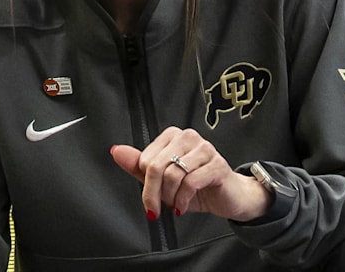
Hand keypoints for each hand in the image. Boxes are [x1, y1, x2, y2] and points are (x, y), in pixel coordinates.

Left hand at [110, 126, 270, 221]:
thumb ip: (138, 166)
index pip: (146, 160)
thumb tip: (116, 151)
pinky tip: (184, 205)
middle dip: (155, 193)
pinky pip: (191, 183)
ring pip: (173, 175)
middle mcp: (188, 137)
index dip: (145, 184)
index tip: (152, 198)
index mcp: (172, 136)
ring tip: (175, 204)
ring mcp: (205, 149)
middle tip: (158, 207)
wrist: (228, 197)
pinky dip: (183, 200)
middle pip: (157, 167)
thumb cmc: (196, 187)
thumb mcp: (162, 180)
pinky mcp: (217, 164)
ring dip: (170, 197)